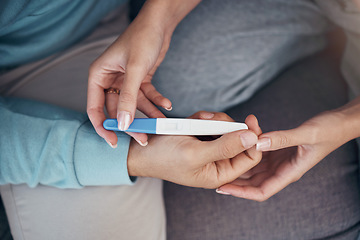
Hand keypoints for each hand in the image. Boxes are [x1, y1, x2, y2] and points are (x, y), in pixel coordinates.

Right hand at [87, 3, 172, 146]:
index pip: (95, 108)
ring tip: (160, 124)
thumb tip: (123, 123)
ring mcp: (125, 81)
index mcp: (99, 76)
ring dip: (148, 115)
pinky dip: (156, 102)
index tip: (113, 141)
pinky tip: (166, 105)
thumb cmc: (142, 38)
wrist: (159, 25)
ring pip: (134, 105)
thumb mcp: (135, 69)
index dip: (103, 127)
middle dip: (131, 124)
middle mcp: (110, 79)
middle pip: (117, 110)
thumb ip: (128, 97)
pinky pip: (146, 96)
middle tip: (143, 138)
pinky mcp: (139, 80)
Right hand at [127, 111, 261, 187]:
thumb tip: (253, 137)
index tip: (250, 120)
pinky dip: (204, 119)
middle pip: (240, 139)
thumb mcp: (195, 153)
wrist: (141, 149)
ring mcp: (210, 148)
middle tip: (210, 120)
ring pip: (227, 128)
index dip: (253, 139)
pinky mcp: (202, 137)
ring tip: (197, 121)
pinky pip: (213, 123)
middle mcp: (218, 162)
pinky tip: (192, 121)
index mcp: (220, 173)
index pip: (250, 157)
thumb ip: (225, 147)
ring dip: (213, 120)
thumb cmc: (164, 157)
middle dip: (227, 126)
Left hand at [217, 109, 353, 200]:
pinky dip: (246, 150)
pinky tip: (235, 143)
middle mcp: (282, 169)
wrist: (339, 123)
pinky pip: (258, 153)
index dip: (241, 192)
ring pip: (253, 168)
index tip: (223, 189)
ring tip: (219, 159)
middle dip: (234, 181)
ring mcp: (279, 160)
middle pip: (253, 182)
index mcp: (289, 172)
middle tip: (213, 174)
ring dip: (238, 164)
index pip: (261, 191)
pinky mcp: (278, 149)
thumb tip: (258, 142)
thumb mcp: (306, 134)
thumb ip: (283, 138)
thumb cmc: (328, 131)